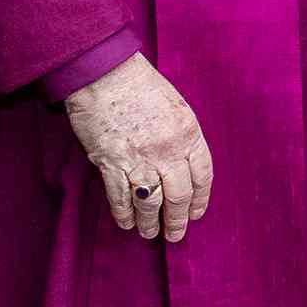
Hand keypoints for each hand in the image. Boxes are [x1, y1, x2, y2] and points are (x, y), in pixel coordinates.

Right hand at [64, 51, 212, 241]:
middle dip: (177, 220)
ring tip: (149, 232)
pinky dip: (124, 214)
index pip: (202, 176)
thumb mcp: (175, 106)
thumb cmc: (139, 84)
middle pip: (179, 195)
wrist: (104, 72)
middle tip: (175, 234)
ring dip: (150, 222)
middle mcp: (168, 150)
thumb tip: (182, 164)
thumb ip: (181, 136)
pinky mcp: (112, 162)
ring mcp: (140, 158)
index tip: (196, 213)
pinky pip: (121, 197)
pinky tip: (126, 223)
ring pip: (151, 202)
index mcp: (188, 133)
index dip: (200, 199)